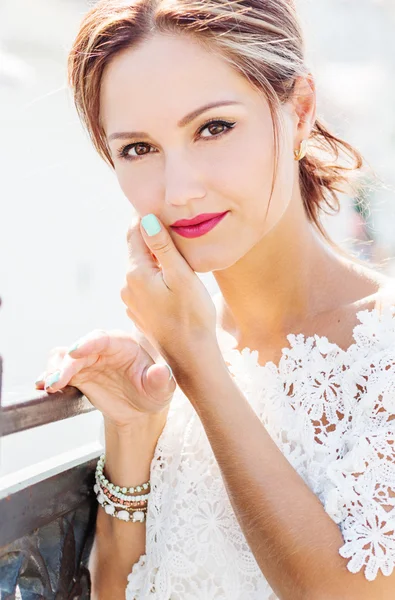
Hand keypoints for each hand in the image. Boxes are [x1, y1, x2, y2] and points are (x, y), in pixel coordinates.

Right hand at [34, 329, 175, 427]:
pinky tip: (42, 385)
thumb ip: (161, 380)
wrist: (140, 408)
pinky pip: (59, 371)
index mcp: (124, 345)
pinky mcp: (78, 374)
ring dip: (54, 369)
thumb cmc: (153, 392)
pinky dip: (49, 377)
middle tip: (56, 381)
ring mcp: (88, 361)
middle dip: (66, 364)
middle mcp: (103, 349)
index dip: (88, 343)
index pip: (104, 338)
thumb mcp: (162, 389)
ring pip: (65, 357)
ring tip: (49, 385)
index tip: (75, 351)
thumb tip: (159, 372)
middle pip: (79, 350)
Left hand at [121, 215, 217, 363]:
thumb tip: (145, 218)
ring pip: (141, 268)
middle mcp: (127, 286)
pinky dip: (156, 275)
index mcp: (136, 273)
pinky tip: (173, 279)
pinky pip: (145, 284)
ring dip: (155, 257)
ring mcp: (132, 301)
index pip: (134, 232)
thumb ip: (163, 247)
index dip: (146, 216)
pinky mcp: (140, 311)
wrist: (191, 358)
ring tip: (176, 250)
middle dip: (151, 235)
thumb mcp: (181, 276)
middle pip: (137, 249)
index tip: (159, 204)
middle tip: (171, 223)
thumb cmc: (192, 316)